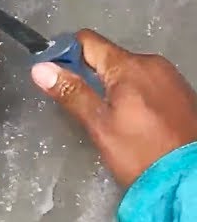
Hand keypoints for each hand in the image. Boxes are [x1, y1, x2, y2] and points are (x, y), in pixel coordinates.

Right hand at [31, 28, 196, 186]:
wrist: (193, 180)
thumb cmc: (142, 152)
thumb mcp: (100, 126)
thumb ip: (72, 93)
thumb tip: (39, 67)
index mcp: (129, 66)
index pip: (87, 41)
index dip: (66, 54)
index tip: (57, 76)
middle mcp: (152, 63)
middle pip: (109, 57)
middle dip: (92, 75)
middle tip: (85, 107)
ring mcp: (171, 78)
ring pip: (129, 71)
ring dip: (115, 86)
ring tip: (113, 118)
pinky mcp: (183, 93)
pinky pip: (149, 83)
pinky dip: (136, 94)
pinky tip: (138, 121)